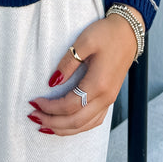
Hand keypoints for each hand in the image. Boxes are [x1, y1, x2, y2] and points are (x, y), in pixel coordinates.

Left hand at [27, 10, 141, 135]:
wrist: (129, 33)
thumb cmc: (107, 34)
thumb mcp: (84, 42)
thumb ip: (68, 63)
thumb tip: (53, 82)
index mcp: (98, 84)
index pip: (69, 106)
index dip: (50, 107)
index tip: (34, 101)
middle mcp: (105, 97)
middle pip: (76, 121)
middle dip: (52, 122)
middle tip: (33, 116)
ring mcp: (109, 100)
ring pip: (85, 125)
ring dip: (64, 128)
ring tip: (45, 125)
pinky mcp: (109, 98)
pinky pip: (94, 121)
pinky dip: (78, 127)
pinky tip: (66, 124)